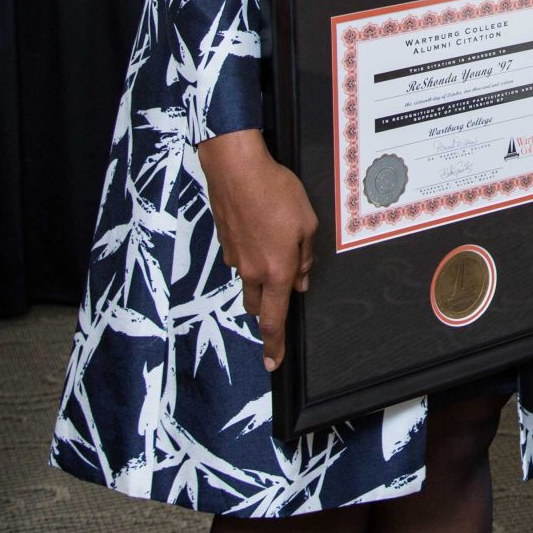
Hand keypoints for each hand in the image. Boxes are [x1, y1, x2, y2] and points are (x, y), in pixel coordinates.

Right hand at [197, 128, 315, 372]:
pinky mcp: (225, 243)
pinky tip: (260, 230)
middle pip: (258, 306)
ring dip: (261, 281)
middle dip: (269, 309)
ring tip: (274, 250)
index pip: (274, 321)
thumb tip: (301, 283)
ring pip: (248, 283)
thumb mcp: (307, 224)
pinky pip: (241, 260)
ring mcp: (235, 257)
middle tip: (281, 296)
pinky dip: (251, 256)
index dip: (274, 346)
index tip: (273, 364)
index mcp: (276, 271)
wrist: (236, 168)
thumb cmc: (276, 192)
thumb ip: (305, 258)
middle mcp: (252, 271)